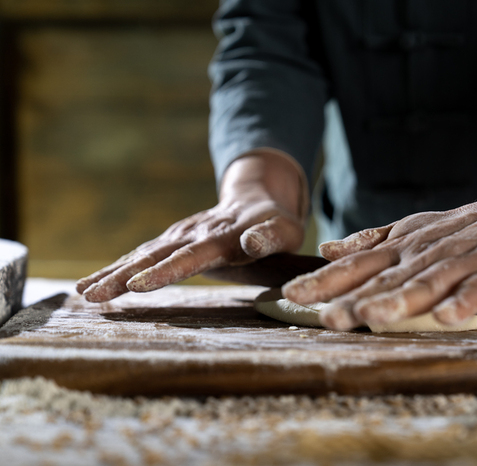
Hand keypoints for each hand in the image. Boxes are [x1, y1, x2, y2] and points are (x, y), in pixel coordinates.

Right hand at [77, 149, 306, 301]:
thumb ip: (271, 237)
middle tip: (91, 295)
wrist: (256, 198)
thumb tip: (251, 242)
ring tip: (82, 292)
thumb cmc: (276, 224)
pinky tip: (93, 284)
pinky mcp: (170, 239)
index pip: (190, 256)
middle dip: (122, 276)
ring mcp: (179, 234)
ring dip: (111, 272)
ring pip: (140, 254)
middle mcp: (194, 234)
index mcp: (222, 237)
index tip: (136, 285)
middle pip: (154, 255)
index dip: (164, 271)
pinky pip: (140, 255)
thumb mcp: (286, 230)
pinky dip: (115, 269)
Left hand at [283, 204, 476, 329]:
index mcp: (400, 248)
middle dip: (355, 299)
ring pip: (426, 284)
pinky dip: (462, 303)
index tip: (292, 295)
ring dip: (400, 301)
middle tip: (328, 318)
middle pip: (386, 280)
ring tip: (374, 317)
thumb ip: (369, 243)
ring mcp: (458, 262)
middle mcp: (423, 255)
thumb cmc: (454, 229)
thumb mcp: (407, 230)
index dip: (324, 280)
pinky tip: (446, 318)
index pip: (356, 266)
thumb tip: (327, 250)